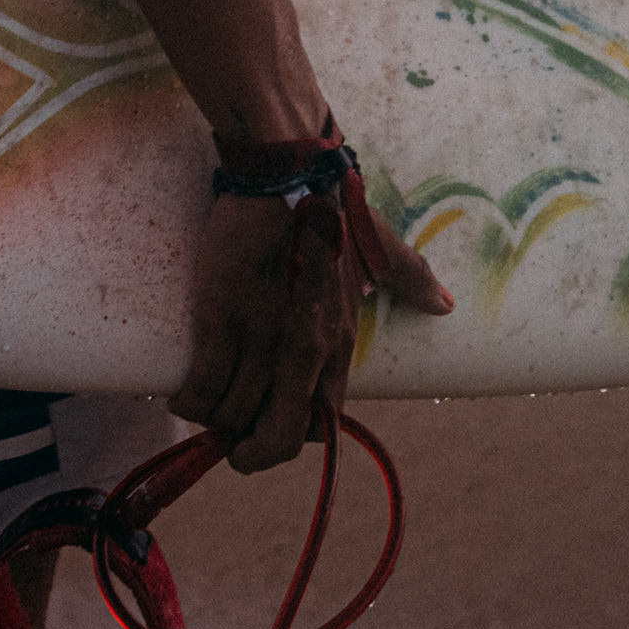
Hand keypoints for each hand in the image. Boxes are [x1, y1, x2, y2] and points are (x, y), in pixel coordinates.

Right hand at [167, 185, 454, 471]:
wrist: (282, 174)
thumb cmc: (328, 208)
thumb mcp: (378, 249)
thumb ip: (409, 278)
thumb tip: (445, 305)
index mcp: (338, 341)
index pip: (324, 422)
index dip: (293, 436)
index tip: (271, 427)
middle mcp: (304, 352)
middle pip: (278, 438)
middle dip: (252, 453)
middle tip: (232, 443)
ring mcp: (262, 339)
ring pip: (233, 416)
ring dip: (214, 423)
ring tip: (202, 407)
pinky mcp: (222, 320)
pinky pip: (202, 390)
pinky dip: (189, 403)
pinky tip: (182, 395)